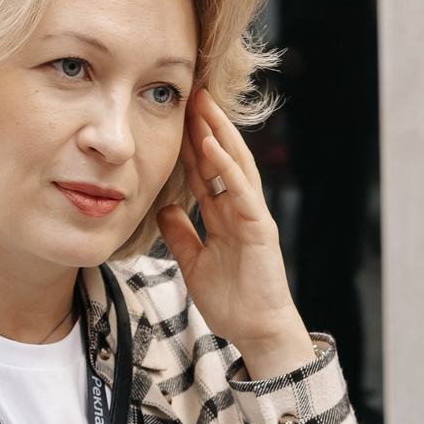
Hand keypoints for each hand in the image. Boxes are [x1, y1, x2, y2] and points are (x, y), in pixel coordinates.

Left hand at [159, 91, 313, 381]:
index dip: (188, 144)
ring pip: (235, 167)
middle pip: (221, 159)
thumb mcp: (193, 262)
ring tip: (204, 106)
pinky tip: (214, 148)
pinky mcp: (260, 229)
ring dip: (220, 135)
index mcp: (224, 216)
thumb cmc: (232, 301)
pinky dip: (228, 170)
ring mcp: (252, 217)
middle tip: (191, 92)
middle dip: (206, 126)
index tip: (173, 115)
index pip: (204, 172)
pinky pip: (242, 193)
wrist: (257, 331)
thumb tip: (163, 209)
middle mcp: (239, 210)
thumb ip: (181, 234)